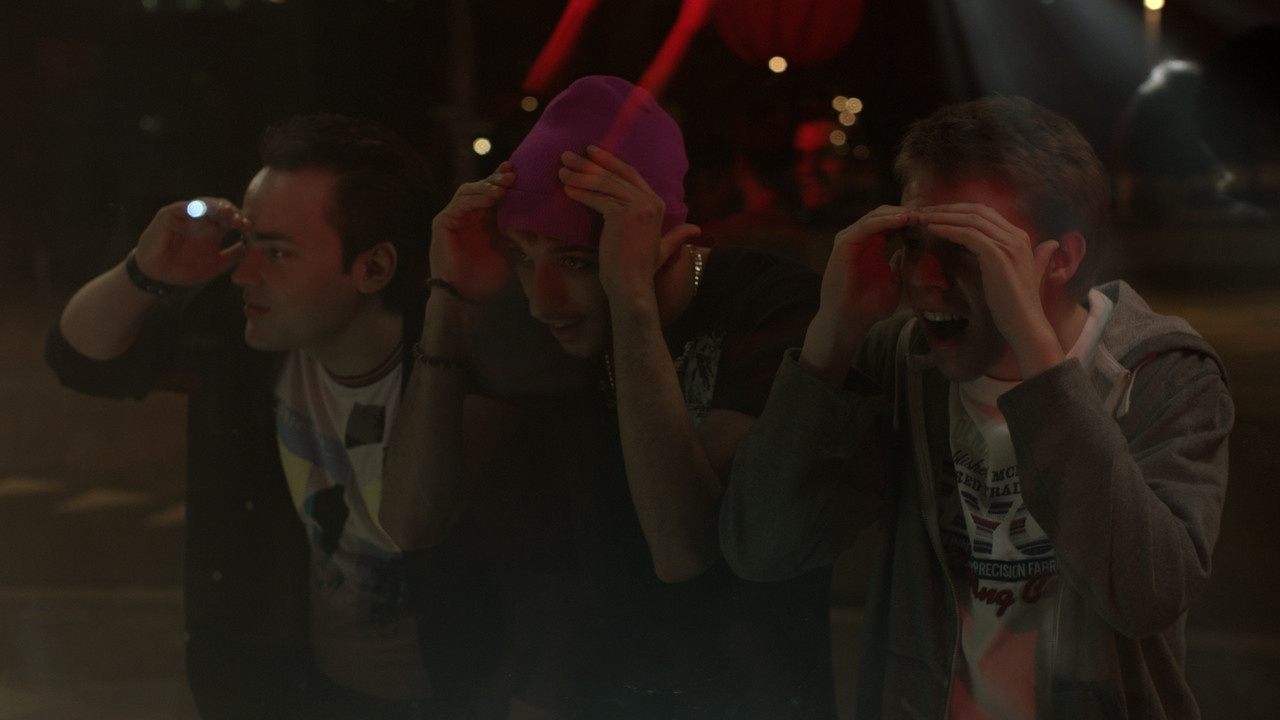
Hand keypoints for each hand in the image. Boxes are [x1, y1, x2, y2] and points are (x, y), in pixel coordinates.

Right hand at [134, 198, 249, 285]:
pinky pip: (183, 207)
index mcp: (214, 228)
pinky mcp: (169, 214)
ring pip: (204, 203)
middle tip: (240, 219)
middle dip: (232, 211)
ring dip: (216, 206)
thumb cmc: (186, 269)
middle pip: (220, 207)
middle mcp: (201, 219)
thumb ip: (233, 256)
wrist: (160, 278)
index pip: (231, 218)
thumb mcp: (216, 264)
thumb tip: (253, 249)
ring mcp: (186, 215)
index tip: (250, 227)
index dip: (241, 220)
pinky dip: (195, 207)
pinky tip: (206, 211)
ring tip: (227, 212)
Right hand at [429, 163, 514, 303]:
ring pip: (467, 191)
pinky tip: (491, 199)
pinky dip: (475, 200)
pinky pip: (459, 204)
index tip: (518, 170)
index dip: (501, 180)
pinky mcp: (442, 222)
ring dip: (486, 187)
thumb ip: (513, 227)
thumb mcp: (507, 246)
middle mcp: (465, 213)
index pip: (491, 191)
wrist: (468, 295)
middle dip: (495, 179)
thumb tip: (535, 210)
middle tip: (512, 175)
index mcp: (480, 217)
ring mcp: (452, 216)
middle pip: (479, 186)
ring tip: (503, 188)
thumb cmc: (487, 275)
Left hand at [558, 146, 697, 301]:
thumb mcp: (663, 248)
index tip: (590, 153)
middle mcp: (650, 201)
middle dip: (588, 164)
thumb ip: (677, 235)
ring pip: (603, 184)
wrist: (633, 286)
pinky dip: (580, 192)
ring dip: (579, 175)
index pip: (630, 174)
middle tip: (567, 156)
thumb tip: (696, 229)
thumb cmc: (641, 270)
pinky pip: (597, 198)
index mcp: (658, 204)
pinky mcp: (622, 215)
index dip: (610, 161)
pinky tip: (566, 189)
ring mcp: (638, 207)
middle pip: (614, 175)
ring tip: (561, 170)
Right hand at [814, 205, 916, 335]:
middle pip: (884, 214)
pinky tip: (902, 220)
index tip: (932, 221)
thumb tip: (908, 250)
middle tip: (928, 213)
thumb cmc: (868, 307)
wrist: (848, 321)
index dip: (911, 220)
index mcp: (871, 245)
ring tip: (917, 214)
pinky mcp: (844, 244)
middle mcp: (859, 239)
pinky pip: (866, 226)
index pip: (891, 222)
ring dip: (898, 214)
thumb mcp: (893, 282)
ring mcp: (849, 239)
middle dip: (906, 212)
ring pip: (875, 216)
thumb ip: (898, 265)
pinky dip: (885, 221)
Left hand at [919, 202, 1060, 369]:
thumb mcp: (1019, 275)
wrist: (1025, 324)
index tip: (938, 213)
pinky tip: (932, 230)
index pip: (986, 212)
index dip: (959, 210)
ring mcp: (1008, 244)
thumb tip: (1048, 245)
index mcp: (1020, 237)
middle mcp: (1016, 236)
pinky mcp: (997, 254)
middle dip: (948, 208)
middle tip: (925, 211)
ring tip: (923, 218)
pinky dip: (948, 229)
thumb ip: (1026, 257)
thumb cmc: (1015, 305)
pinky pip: (967, 234)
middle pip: (977, 210)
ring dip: (944, 216)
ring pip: (970, 219)